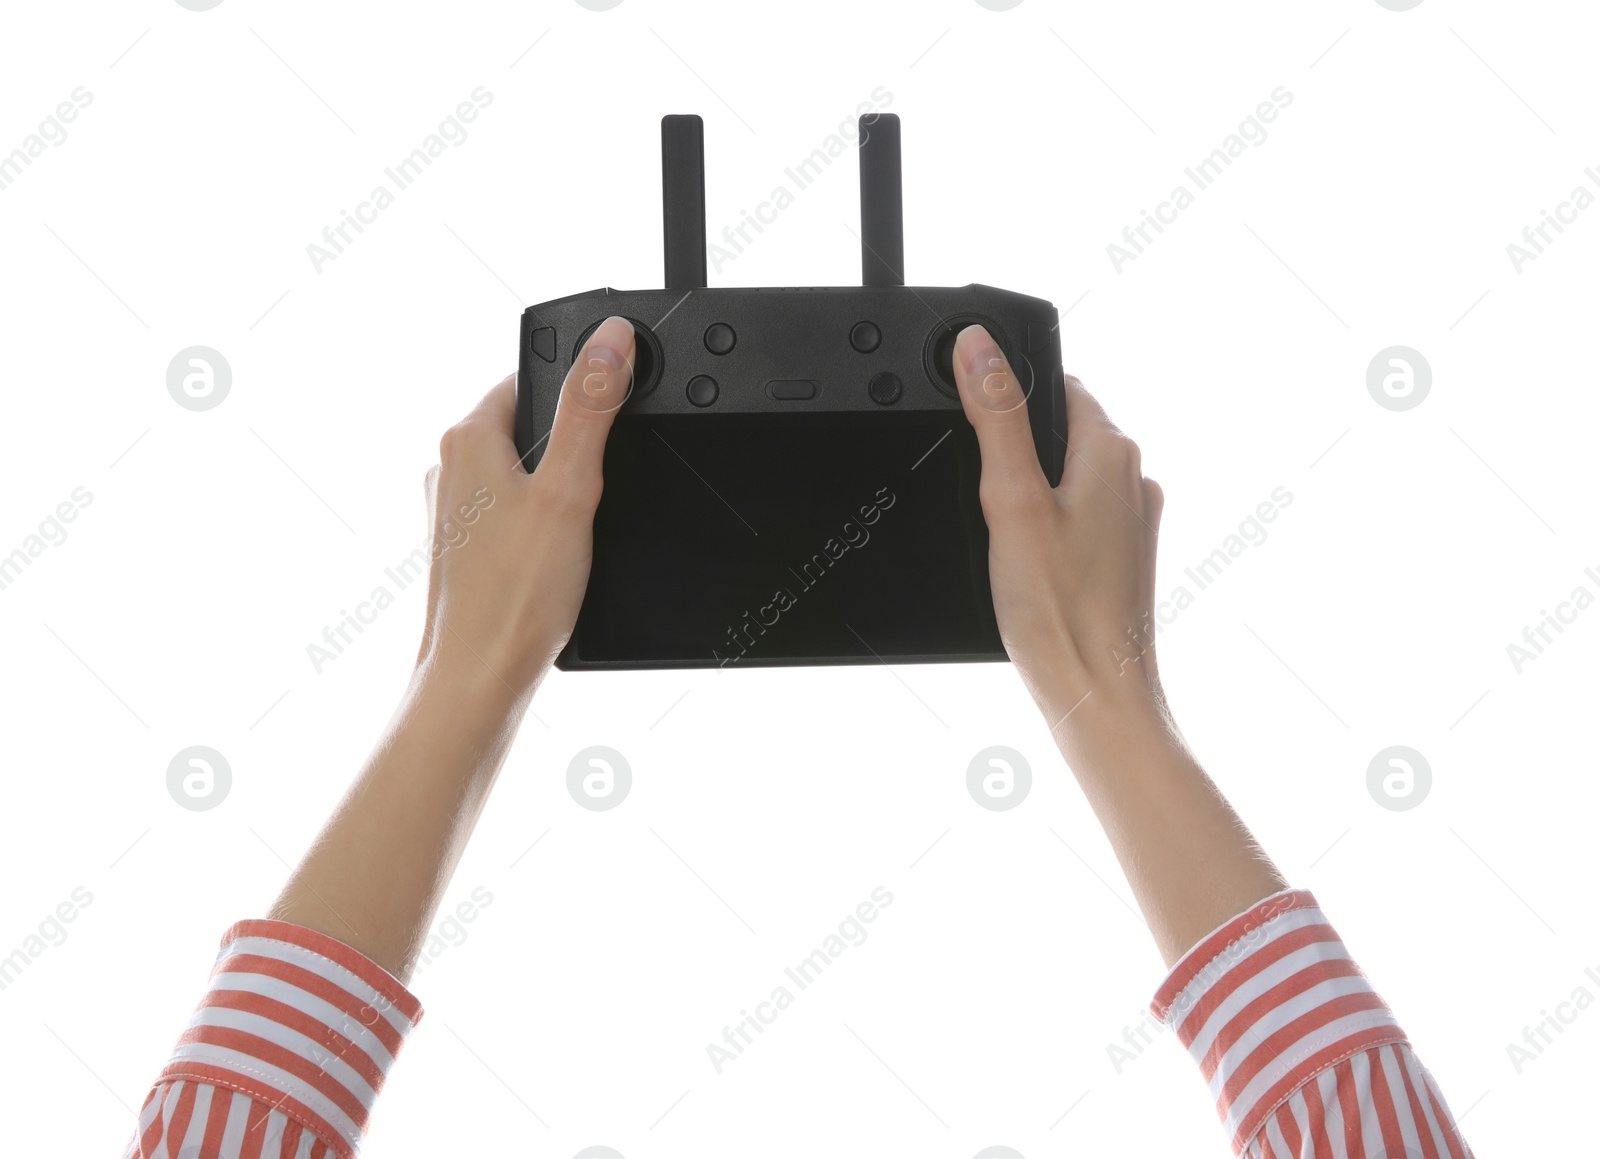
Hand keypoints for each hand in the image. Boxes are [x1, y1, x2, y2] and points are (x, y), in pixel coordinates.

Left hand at [417, 315, 636, 693]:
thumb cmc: (513, 596)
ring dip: (559, 494)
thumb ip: (591, 408)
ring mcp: (453, 512)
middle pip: (531, 427)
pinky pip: (516, 515)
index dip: (581, 391)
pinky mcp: (464, 549)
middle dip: (574, 451)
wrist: (478, 679)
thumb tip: (610, 339)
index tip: (612, 417)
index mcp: (465, 437)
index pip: (531, 377)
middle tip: (596, 491)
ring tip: (576, 534)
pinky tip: (558, 563)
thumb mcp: (570, 489)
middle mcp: (448, 469)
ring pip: (525, 475)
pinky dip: (544, 529)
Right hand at [950, 324, 1166, 736]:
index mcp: (1113, 450)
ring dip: (1031, 496)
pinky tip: (1027, 570)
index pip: (1056, 386)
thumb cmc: (1060, 610)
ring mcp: (1134, 522)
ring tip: (1006, 542)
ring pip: (1067, 480)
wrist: (1097, 694)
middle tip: (984, 501)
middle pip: (1059, 433)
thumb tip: (978, 346)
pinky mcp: (1124, 560)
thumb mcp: (1010, 499)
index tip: (975, 428)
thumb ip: (994, 417)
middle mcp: (1135, 479)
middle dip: (1015, 454)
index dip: (1007, 398)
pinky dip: (1047, 533)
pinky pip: (1077, 521)